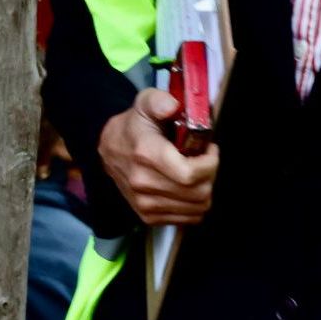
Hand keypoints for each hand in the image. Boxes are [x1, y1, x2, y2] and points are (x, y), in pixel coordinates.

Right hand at [98, 87, 219, 225]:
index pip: (191, 175)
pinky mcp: (147, 216)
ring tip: (196, 172)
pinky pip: (187, 218)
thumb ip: (159, 101)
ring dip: (205, 189)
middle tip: (204, 160)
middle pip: (198, 193)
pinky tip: (188, 186)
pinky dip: (195, 204)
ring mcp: (144, 203)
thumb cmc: (135, 125)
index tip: (209, 150)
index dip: (210, 163)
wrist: (109, 149)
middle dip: (211, 174)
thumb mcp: (146, 102)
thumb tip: (172, 106)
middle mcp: (143, 183)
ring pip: (197, 208)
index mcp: (146, 155)